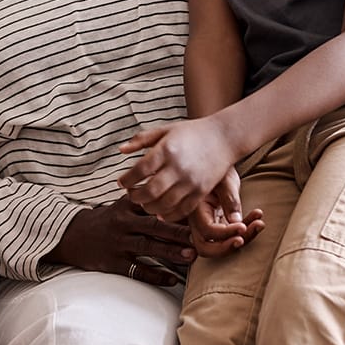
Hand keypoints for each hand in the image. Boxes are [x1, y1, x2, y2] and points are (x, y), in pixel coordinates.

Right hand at [46, 195, 194, 285]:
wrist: (71, 235)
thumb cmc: (105, 220)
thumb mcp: (121, 205)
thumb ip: (145, 202)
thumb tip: (178, 197)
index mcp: (126, 206)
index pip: (153, 205)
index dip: (174, 208)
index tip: (195, 212)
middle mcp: (122, 223)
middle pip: (154, 226)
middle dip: (178, 231)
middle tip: (199, 236)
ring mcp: (117, 243)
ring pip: (147, 247)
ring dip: (170, 252)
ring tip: (191, 256)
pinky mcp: (113, 262)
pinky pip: (137, 270)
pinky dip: (155, 275)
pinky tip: (172, 280)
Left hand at [117, 117, 238, 219]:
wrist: (224, 137)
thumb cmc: (191, 132)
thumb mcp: (164, 130)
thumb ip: (141, 140)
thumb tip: (121, 150)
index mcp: (167, 149)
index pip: (140, 170)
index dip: (127, 179)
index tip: (121, 182)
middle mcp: (178, 167)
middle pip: (150, 191)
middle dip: (135, 196)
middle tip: (131, 194)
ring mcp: (191, 181)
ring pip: (165, 204)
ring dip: (149, 207)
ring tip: (144, 203)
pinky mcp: (202, 191)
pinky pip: (182, 210)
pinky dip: (169, 215)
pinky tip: (160, 212)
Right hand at [188, 170, 265, 257]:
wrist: (215, 155)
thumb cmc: (217, 162)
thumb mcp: (224, 178)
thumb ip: (229, 199)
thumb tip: (236, 222)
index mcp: (194, 207)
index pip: (207, 231)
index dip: (225, 233)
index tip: (243, 226)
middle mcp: (198, 219)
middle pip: (206, 247)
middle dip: (226, 248)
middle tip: (243, 239)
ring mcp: (209, 222)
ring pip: (220, 244)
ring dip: (242, 239)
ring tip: (259, 224)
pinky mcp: (219, 221)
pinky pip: (231, 233)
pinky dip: (246, 230)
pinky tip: (258, 217)